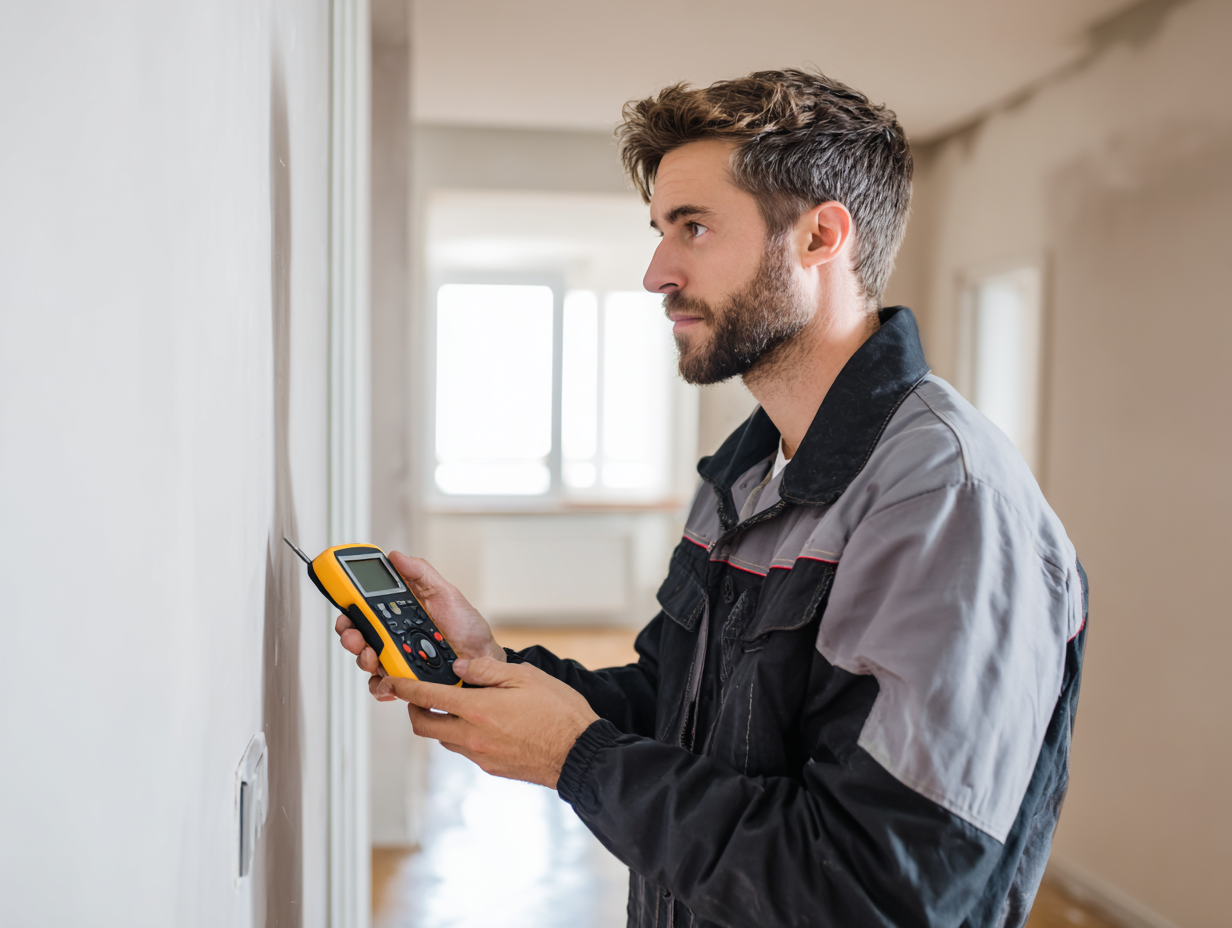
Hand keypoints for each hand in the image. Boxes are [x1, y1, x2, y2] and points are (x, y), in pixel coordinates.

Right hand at [334, 552, 504, 700]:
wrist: (483, 658)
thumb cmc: (467, 627)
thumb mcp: (445, 593)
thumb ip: (420, 573)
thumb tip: (396, 556)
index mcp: (399, 613)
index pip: (363, 609)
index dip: (349, 608)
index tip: (346, 606)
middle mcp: (393, 636)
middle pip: (357, 636)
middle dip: (349, 636)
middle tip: (356, 635)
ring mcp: (397, 659)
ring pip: (366, 661)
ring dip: (363, 659)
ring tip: (374, 657)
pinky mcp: (404, 681)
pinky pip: (382, 686)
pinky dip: (381, 686)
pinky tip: (390, 682)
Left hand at [377, 657, 599, 788]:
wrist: (580, 754)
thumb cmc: (559, 713)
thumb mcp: (526, 677)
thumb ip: (487, 671)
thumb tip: (459, 669)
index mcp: (478, 710)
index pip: (427, 697)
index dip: (404, 687)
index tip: (392, 680)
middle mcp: (473, 736)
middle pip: (424, 726)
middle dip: (415, 709)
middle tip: (421, 695)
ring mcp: (481, 756)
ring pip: (444, 739)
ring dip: (442, 722)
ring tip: (459, 706)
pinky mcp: (491, 768)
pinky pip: (466, 750)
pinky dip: (464, 735)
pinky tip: (485, 723)